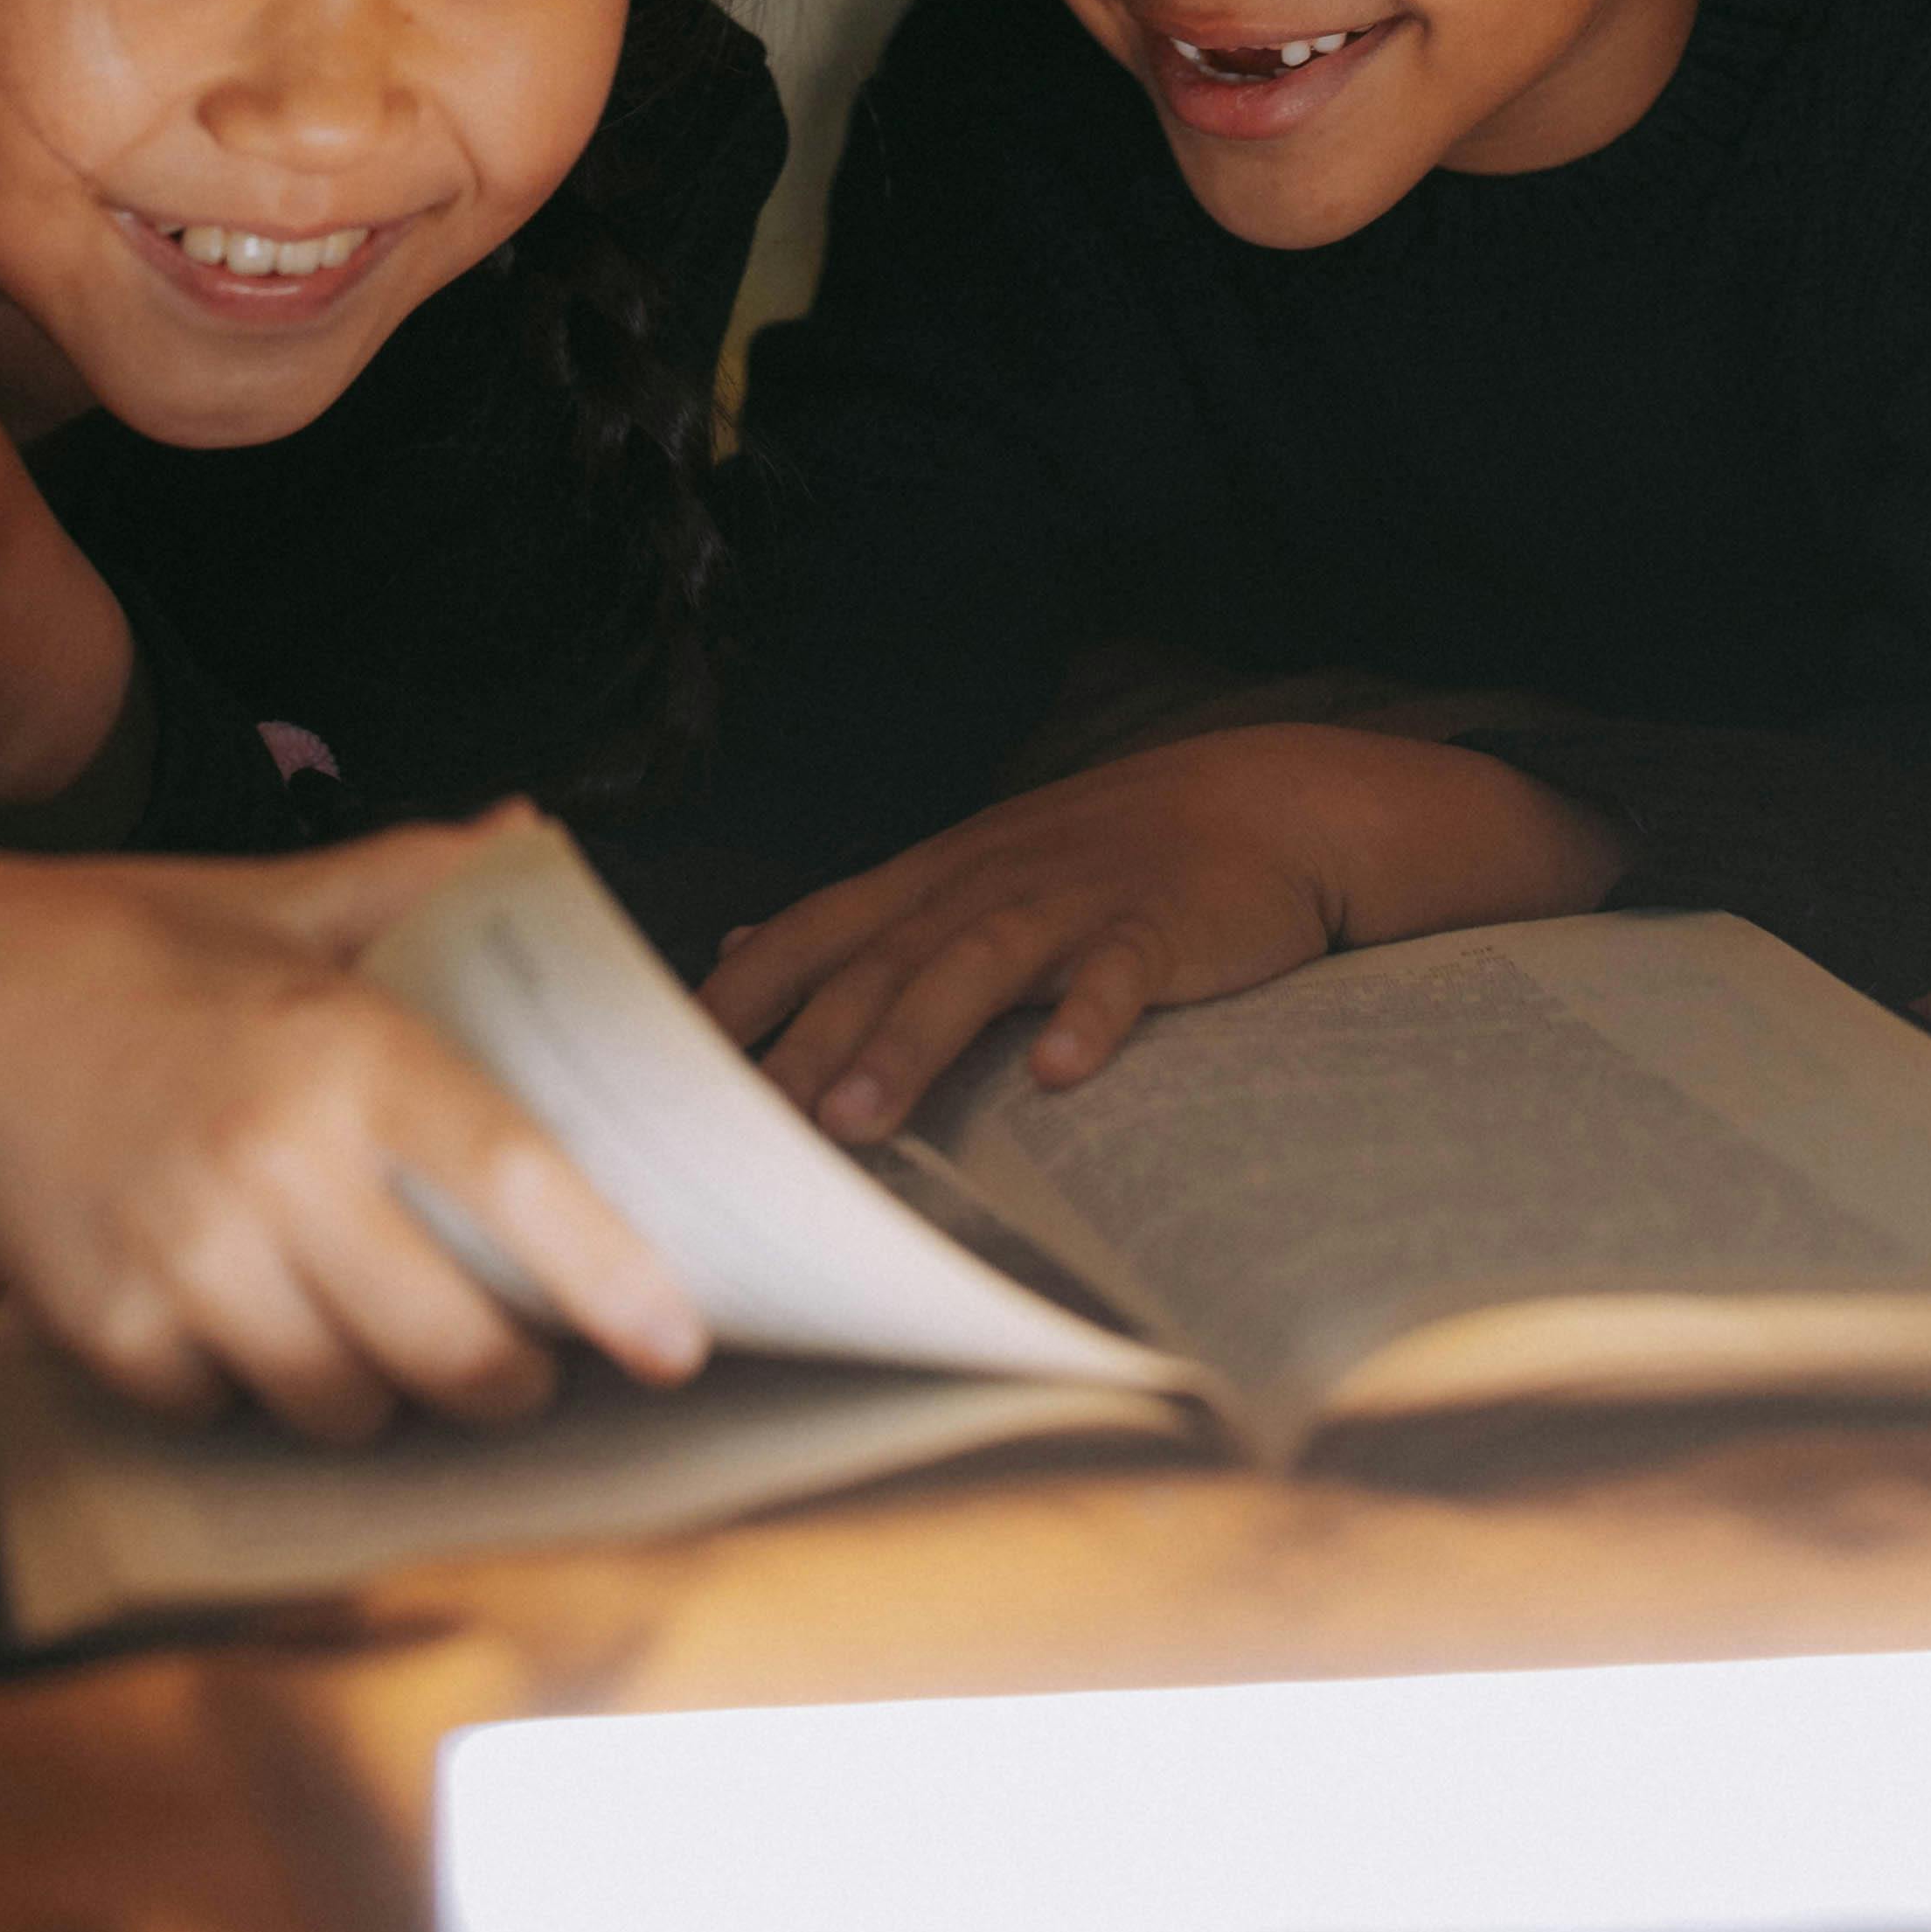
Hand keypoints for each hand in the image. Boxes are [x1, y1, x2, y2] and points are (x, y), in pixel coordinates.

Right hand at [0, 820, 712, 1443]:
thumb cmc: (115, 943)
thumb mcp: (268, 897)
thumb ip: (411, 878)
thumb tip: (530, 832)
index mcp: (340, 1044)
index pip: (517, 1182)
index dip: (613, 1276)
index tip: (680, 1341)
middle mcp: (277, 1160)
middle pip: (453, 1344)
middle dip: (509, 1377)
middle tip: (525, 1362)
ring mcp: (188, 1259)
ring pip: (347, 1403)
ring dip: (382, 1394)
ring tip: (383, 1341)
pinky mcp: (110, 1333)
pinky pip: (229, 1412)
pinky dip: (251, 1388)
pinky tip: (244, 1321)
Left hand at [700, 726, 1626, 1141]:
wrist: (1266, 803)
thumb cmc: (1106, 855)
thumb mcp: (969, 870)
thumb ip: (858, 919)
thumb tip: (736, 945)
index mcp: (935, 878)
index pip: (813, 931)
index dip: (740, 995)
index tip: (664, 1066)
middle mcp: (987, 883)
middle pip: (878, 962)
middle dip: (805, 1043)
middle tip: (740, 1128)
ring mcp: (1074, 902)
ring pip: (976, 968)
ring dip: (911, 1042)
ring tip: (856, 1122)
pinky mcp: (1160, 928)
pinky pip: (1120, 976)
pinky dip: (1089, 1021)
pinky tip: (1061, 1076)